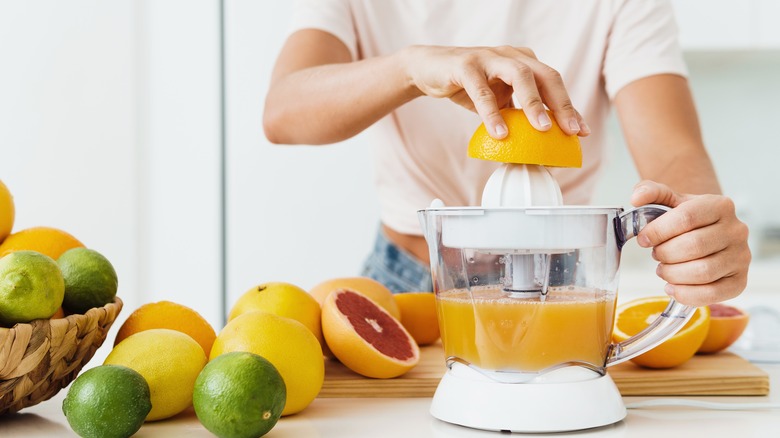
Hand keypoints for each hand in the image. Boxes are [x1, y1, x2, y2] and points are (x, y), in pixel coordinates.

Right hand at [402, 45, 589, 138]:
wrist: (429, 68)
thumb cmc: (467, 85)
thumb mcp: (497, 98)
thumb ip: (516, 111)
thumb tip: (537, 142)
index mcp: (523, 61)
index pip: (553, 83)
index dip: (569, 107)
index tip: (581, 132)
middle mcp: (511, 55)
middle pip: (545, 75)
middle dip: (561, 104)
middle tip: (570, 130)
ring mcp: (489, 58)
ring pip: (520, 76)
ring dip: (533, 103)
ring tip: (542, 130)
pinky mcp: (465, 65)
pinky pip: (482, 91)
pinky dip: (492, 113)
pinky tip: (500, 133)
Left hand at [630, 180, 750, 306]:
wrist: (708, 232)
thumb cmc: (687, 219)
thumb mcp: (669, 200)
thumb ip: (651, 192)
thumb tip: (636, 198)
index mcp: (720, 206)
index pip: (686, 217)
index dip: (659, 231)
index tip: (643, 239)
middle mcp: (736, 230)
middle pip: (694, 246)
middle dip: (665, 254)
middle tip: (656, 255)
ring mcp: (740, 257)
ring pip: (702, 272)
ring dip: (673, 274)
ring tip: (663, 269)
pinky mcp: (739, 281)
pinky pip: (712, 294)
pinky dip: (685, 294)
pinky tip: (672, 286)